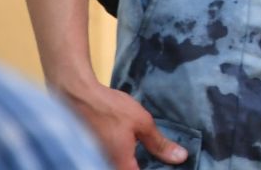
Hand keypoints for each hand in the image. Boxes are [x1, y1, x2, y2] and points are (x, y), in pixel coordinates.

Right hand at [59, 79, 184, 169]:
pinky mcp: (93, 156)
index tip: (169, 165)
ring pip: (121, 166)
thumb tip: (181, 158)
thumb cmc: (111, 109)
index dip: (155, 169)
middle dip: (145, 165)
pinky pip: (112, 161)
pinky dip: (125, 157)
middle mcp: (106, 166)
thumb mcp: (142, 123)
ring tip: (149, 152)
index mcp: (121, 164)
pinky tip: (133, 147)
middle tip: (161, 157)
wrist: (79, 98)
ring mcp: (97, 162)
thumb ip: (159, 144)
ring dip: (133, 162)